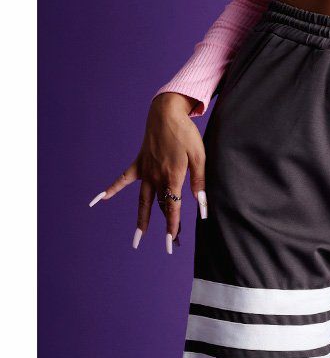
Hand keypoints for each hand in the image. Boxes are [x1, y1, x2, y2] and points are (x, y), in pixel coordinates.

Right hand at [88, 95, 207, 252]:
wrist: (167, 113)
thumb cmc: (186, 134)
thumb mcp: (199, 156)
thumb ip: (199, 181)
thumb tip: (201, 203)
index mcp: (172, 177)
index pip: (173, 207)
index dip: (173, 225)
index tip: (173, 241)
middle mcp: (156, 177)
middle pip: (160, 207)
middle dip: (166, 225)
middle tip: (172, 243)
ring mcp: (145, 171)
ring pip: (143, 200)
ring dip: (141, 219)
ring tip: (138, 238)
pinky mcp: (139, 163)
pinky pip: (123, 179)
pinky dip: (112, 189)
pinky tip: (100, 199)